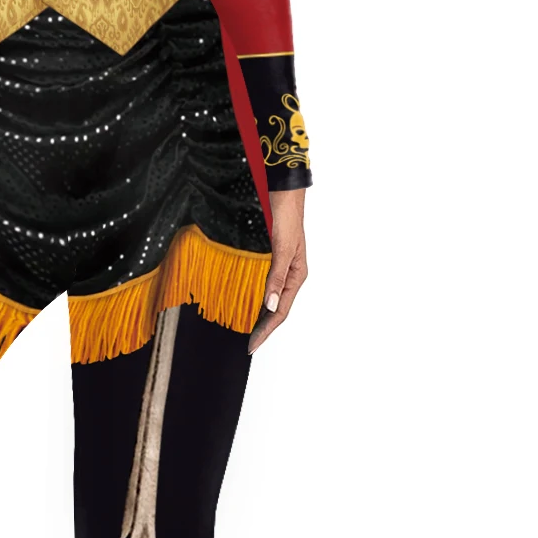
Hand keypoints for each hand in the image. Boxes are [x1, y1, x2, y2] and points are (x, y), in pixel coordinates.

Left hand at [246, 188, 307, 353]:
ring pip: (267, 299)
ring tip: (243, 331)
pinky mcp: (267, 259)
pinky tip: (241, 303)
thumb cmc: (286, 216)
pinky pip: (259, 284)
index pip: (280, 313)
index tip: (251, 346)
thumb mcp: (282, 248)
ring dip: (256, 316)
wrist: (281, 191)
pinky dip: (251, 297)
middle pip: (275, 310)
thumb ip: (276, 277)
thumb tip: (271, 306)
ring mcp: (277, 267)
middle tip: (246, 345)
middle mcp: (288, 275)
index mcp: (296, 276)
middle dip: (262, 328)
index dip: (266, 331)